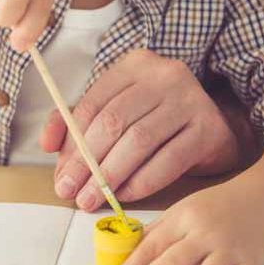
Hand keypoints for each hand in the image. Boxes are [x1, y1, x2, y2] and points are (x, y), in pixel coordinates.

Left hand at [42, 49, 241, 208]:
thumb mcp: (117, 113)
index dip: (71, 145)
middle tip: (72, 193)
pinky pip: (168, 160)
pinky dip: (142, 182)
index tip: (61, 178)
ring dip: (111, 176)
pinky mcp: (209, 127)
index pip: (92, 105)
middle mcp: (164, 75)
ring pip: (138, 141)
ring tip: (93, 199)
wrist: (216, 129)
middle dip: (87, 164)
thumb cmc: (157, 122)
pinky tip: (125, 196)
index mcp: (134, 65)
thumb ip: (77, 124)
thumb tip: (46, 145)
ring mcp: (190, 99)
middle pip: (113, 122)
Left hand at [111, 183, 263, 264]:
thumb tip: (128, 254)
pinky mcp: (253, 263)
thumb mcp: (182, 209)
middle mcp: (208, 233)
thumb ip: (157, 231)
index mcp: (186, 218)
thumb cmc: (215, 207)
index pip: (154, 244)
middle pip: (175, 260)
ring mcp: (232, 249)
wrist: (261, 199)